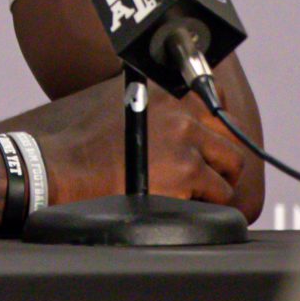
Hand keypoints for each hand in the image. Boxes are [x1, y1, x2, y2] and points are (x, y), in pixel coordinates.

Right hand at [31, 75, 246, 207]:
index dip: (217, 134)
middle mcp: (182, 114)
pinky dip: (208, 205)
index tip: (212, 148)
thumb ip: (157, 107)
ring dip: (216, 186)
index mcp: (168, 95)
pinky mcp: (187, 172)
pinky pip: (220, 195)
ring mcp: (187, 143)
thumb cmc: (87, 147)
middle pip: (231, 140)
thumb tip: (177, 116)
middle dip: (223, 164)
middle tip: (209, 179)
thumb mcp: (123, 106)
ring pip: (230, 169)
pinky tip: (185, 205)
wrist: (67, 172)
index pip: (218, 105)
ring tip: (194, 195)